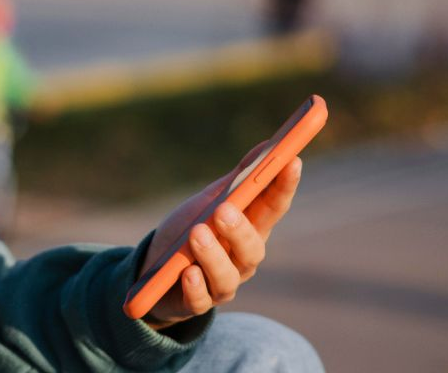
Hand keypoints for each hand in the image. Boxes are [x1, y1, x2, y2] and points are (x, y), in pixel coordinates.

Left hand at [139, 145, 302, 327]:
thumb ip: (239, 178)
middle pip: (252, 248)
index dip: (285, 186)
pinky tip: (186, 273)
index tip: (292, 161)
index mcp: (250, 230)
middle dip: (240, 229)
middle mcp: (241, 260)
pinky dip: (194, 287)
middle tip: (223, 210)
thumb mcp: (212, 200)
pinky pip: (198, 300)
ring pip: (226, 276)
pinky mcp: (194, 303)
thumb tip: (267, 145)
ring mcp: (220, 284)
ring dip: (212, 256)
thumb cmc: (192, 230)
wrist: (155, 271)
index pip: (274, 208)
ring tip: (196, 235)